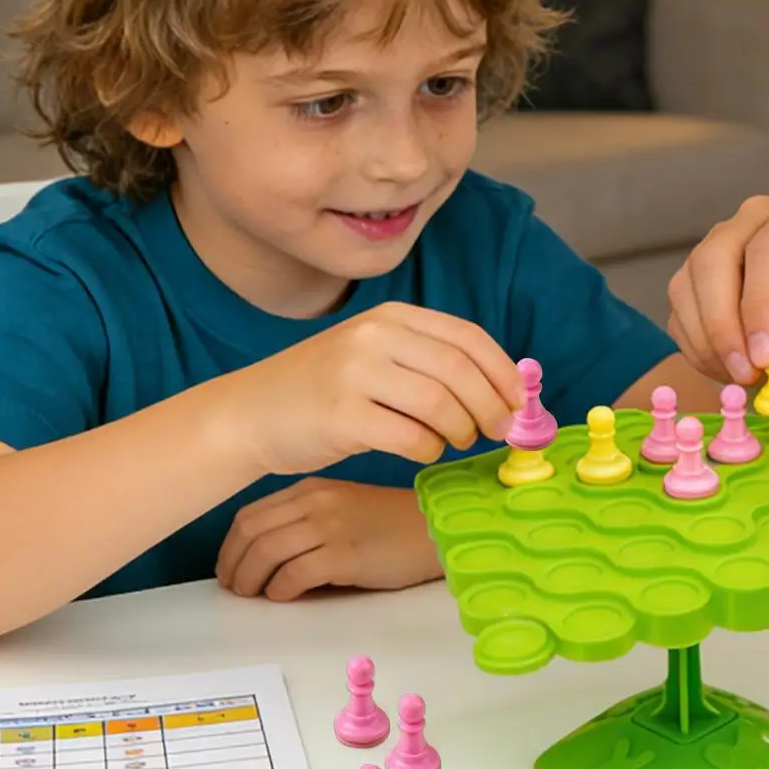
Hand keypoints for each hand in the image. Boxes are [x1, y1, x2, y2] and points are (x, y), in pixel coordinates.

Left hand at [215, 476, 440, 600]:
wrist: (433, 530)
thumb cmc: (392, 524)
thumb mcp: (344, 507)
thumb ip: (307, 520)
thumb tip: (267, 555)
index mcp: (311, 489)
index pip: (251, 515)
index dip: (231, 547)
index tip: (230, 568)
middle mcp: (316, 502)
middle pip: (251, 534)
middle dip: (234, 565)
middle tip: (236, 588)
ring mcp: (330, 527)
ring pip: (266, 553)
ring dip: (251, 581)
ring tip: (256, 596)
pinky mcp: (344, 554)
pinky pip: (293, 574)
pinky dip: (280, 590)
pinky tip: (285, 596)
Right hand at [216, 302, 524, 479]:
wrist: (250, 413)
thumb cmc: (324, 389)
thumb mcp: (374, 354)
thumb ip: (429, 360)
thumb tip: (502, 388)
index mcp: (391, 316)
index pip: (467, 337)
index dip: (502, 371)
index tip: (518, 401)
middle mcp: (374, 336)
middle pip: (459, 371)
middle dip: (490, 405)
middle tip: (499, 430)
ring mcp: (355, 373)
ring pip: (440, 404)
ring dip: (461, 430)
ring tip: (458, 440)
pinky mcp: (342, 415)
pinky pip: (410, 437)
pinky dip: (429, 449)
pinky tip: (424, 451)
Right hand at [667, 188, 768, 408]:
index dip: (761, 305)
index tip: (768, 359)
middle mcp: (767, 221)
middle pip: (716, 258)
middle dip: (723, 324)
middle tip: (749, 376)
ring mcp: (735, 250)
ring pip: (689, 285)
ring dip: (708, 341)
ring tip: (749, 380)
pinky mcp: (715, 286)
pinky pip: (685, 314)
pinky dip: (699, 350)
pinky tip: (735, 374)